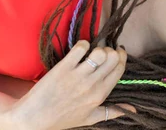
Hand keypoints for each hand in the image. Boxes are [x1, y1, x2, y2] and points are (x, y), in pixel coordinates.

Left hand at [9, 41, 132, 129]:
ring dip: (97, 47)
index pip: (120, 69)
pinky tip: (78, 50)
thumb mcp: (89, 118)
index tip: (117, 52)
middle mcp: (92, 85)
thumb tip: (134, 110)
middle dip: (111, 51)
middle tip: (103, 53)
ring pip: (99, 52)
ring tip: (90, 52)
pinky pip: (80, 48)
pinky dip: (82, 44)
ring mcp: (77, 76)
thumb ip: (111, 112)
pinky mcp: (63, 68)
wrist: (32, 120)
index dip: (121, 57)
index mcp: (100, 95)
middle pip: (113, 57)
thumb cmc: (60, 119)